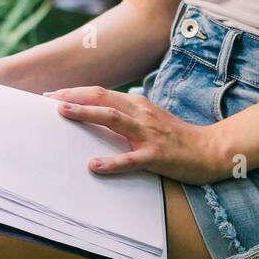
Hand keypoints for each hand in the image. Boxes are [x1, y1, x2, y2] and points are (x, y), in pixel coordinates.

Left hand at [42, 85, 218, 183]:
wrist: (210, 149)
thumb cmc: (176, 137)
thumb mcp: (150, 119)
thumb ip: (127, 115)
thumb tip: (98, 115)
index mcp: (138, 104)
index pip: (101, 93)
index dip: (75, 93)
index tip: (52, 95)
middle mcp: (141, 113)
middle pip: (102, 98)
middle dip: (73, 97)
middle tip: (48, 100)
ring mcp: (148, 134)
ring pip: (112, 119)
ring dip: (86, 113)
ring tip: (63, 113)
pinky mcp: (157, 156)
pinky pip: (130, 159)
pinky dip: (111, 162)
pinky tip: (94, 165)